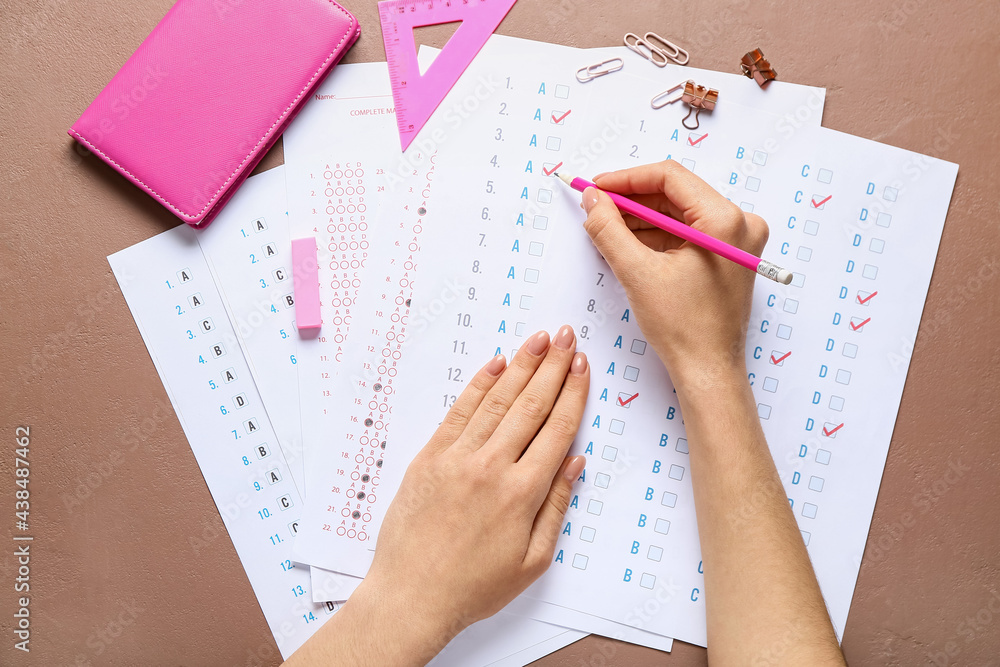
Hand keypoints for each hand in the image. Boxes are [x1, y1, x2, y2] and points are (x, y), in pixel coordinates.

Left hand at [361, 327, 588, 655]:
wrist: (411, 596)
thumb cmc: (474, 587)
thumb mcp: (533, 560)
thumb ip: (556, 506)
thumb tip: (575, 462)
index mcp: (523, 493)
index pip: (557, 429)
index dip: (573, 393)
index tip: (582, 365)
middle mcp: (492, 467)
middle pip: (531, 405)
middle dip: (552, 366)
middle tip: (566, 334)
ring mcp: (457, 458)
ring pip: (497, 401)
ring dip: (521, 365)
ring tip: (538, 339)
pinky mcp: (429, 458)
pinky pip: (458, 412)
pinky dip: (478, 385)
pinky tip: (495, 364)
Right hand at [581, 161, 768, 387]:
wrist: (708, 370)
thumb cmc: (684, 328)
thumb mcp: (637, 273)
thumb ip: (609, 228)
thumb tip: (592, 198)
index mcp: (725, 221)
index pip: (670, 177)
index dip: (626, 179)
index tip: (597, 187)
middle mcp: (739, 224)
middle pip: (675, 194)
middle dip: (632, 200)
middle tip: (596, 207)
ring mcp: (737, 240)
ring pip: (678, 213)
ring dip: (641, 219)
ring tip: (606, 228)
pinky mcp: (728, 256)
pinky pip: (687, 233)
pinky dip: (656, 236)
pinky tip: (628, 244)